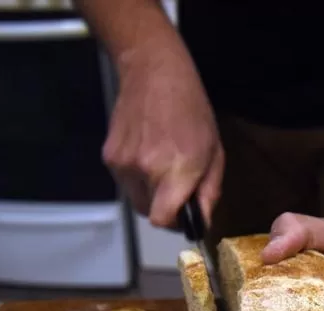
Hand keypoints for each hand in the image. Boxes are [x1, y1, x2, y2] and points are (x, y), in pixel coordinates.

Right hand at [102, 43, 222, 228]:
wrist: (153, 74)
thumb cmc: (192, 111)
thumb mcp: (215, 152)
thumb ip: (209, 191)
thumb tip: (202, 223)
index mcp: (177, 170)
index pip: (161, 219)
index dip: (173, 223)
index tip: (183, 215)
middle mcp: (146, 170)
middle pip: (148, 213)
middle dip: (164, 207)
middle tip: (175, 187)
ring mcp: (123, 163)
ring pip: (135, 198)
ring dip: (149, 192)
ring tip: (160, 164)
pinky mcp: (109, 156)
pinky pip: (124, 182)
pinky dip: (135, 177)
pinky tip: (146, 152)